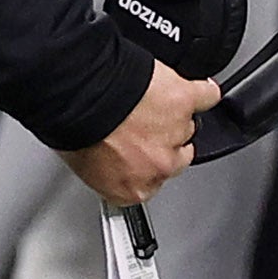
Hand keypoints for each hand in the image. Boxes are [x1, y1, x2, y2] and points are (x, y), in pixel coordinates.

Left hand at [57, 57, 212, 212]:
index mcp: (133, 188)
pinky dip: (200, 93)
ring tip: (149, 99)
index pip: (149, 184)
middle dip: (159, 142)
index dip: (143, 164)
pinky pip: (205, 98)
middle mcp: (158, 166)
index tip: (136, 156)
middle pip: (174, 157)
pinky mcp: (185, 101)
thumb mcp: (79, 162)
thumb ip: (103, 167)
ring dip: (171, 114)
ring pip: (186, 126)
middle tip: (140, 125)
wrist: (79, 94)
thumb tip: (104, 159)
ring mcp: (175, 133)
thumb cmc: (72, 127)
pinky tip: (192, 90)